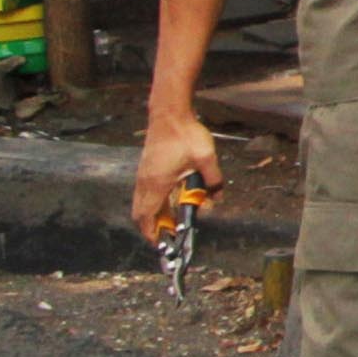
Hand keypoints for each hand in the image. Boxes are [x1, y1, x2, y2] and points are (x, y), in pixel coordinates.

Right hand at [134, 109, 223, 239]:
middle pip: (140, 214)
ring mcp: (143, 174)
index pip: (147, 217)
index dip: (152, 234)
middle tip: (167, 236)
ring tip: (169, 222)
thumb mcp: (206, 158)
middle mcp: (145, 181)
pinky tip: (168, 201)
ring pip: (141, 203)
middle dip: (151, 228)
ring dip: (152, 216)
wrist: (169, 112)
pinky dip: (152, 203)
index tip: (161, 245)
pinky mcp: (146, 167)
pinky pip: (144, 193)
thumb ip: (213, 181)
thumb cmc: (185, 134)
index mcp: (157, 183)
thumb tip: (217, 198)